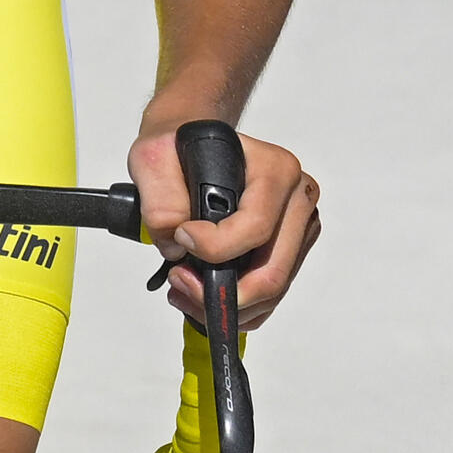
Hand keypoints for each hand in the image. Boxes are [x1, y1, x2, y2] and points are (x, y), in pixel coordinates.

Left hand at [129, 120, 319, 329]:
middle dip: (222, 293)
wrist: (192, 145)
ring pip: (273, 290)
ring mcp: (297, 228)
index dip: (214, 248)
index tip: (180, 239)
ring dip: (227, 305)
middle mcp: (296, 199)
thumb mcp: (154, 156)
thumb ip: (161, 198)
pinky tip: (202, 295)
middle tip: (180, 284)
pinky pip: (270, 295)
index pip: (256, 226)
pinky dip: (238, 307)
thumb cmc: (181, 148)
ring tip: (185, 291)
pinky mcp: (290, 250)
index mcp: (275, 170)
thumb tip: (175, 242)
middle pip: (272, 271)